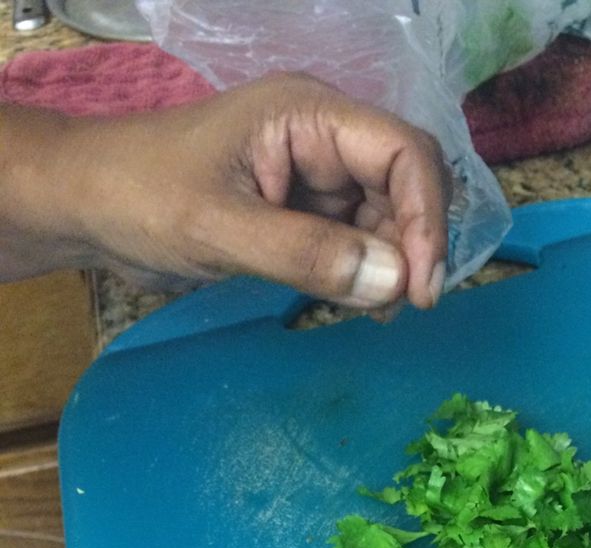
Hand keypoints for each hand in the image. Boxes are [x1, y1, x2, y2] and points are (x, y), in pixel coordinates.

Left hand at [0, 74, 449, 307]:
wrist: (88, 205)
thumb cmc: (141, 197)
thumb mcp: (221, 229)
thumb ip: (307, 254)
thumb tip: (394, 283)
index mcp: (308, 114)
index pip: (404, 153)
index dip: (426, 219)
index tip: (419, 288)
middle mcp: (323, 136)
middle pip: (405, 185)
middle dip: (411, 246)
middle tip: (396, 308)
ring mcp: (315, 173)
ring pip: (386, 218)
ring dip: (389, 266)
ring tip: (370, 313)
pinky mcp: (302, 209)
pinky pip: (355, 239)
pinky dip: (363, 273)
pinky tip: (351, 303)